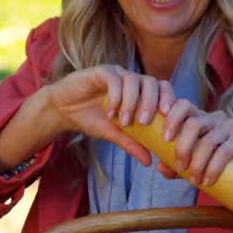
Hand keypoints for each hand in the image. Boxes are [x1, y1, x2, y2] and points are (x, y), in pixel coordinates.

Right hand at [43, 65, 174, 165]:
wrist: (63, 110)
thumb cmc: (90, 118)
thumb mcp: (113, 133)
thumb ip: (131, 143)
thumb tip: (148, 161)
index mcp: (139, 91)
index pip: (162, 89)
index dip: (168, 100)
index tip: (167, 119)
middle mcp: (130, 79)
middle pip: (152, 82)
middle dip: (151, 102)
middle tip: (145, 122)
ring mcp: (116, 74)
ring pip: (133, 80)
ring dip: (132, 102)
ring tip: (124, 122)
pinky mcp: (101, 71)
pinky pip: (114, 79)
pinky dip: (115, 97)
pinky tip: (110, 112)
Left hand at [161, 99, 232, 186]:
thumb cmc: (216, 163)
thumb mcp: (192, 163)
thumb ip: (175, 164)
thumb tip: (160, 167)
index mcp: (200, 118)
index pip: (183, 105)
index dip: (171, 118)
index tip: (164, 139)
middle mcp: (215, 118)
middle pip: (193, 124)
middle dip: (182, 148)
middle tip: (180, 167)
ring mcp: (230, 126)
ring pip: (207, 142)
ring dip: (197, 164)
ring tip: (194, 181)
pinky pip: (224, 152)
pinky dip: (212, 169)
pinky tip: (208, 181)